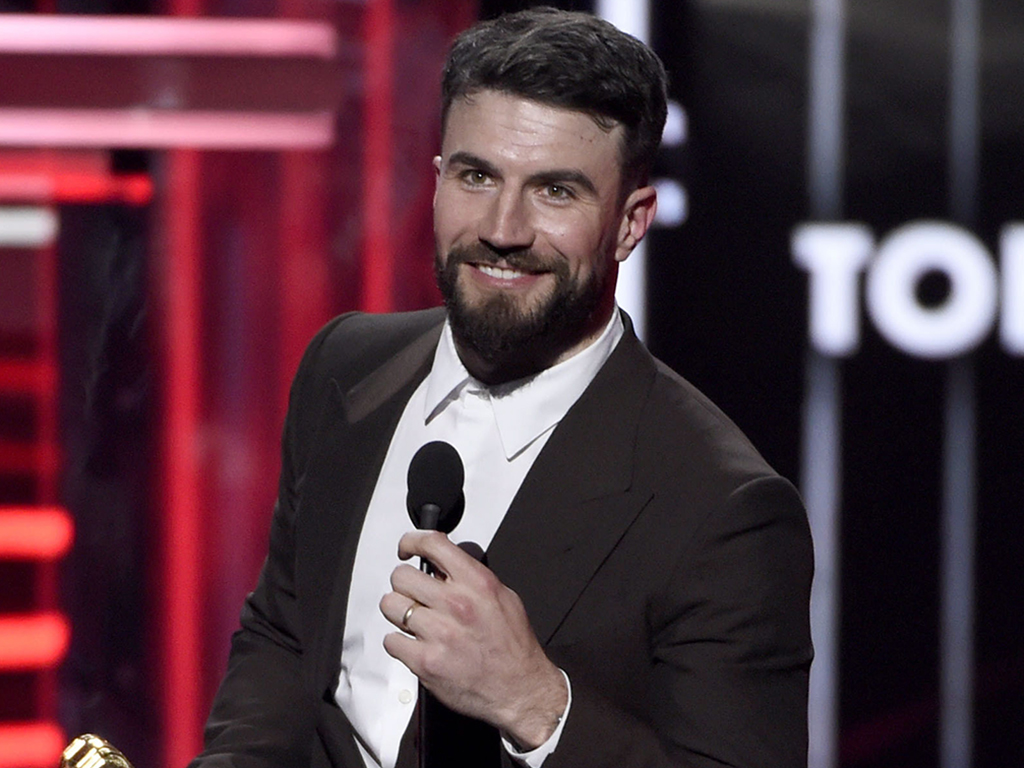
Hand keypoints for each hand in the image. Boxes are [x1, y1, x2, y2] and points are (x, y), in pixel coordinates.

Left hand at [379, 530, 567, 749]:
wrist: (521, 689)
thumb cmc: (514, 646)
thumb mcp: (503, 597)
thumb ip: (472, 578)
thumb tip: (443, 567)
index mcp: (477, 583)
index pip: (432, 543)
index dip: (411, 542)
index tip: (407, 548)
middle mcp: (457, 604)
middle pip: (402, 576)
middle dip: (404, 583)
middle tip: (413, 593)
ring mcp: (439, 633)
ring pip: (391, 606)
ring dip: (399, 612)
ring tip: (413, 619)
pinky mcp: (425, 661)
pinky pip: (391, 641)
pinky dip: (399, 642)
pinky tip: (414, 644)